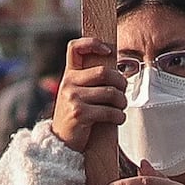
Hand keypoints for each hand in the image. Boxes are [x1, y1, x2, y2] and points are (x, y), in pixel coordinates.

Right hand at [53, 37, 126, 157]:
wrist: (61, 141)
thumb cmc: (76, 116)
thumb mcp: (76, 93)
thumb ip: (89, 80)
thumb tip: (117, 71)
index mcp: (69, 74)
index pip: (75, 47)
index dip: (92, 43)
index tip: (108, 51)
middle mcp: (68, 83)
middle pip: (104, 72)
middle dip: (121, 82)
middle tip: (123, 91)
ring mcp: (73, 98)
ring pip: (111, 93)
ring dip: (122, 102)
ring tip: (120, 107)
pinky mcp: (80, 114)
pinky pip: (109, 111)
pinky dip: (119, 117)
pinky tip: (117, 119)